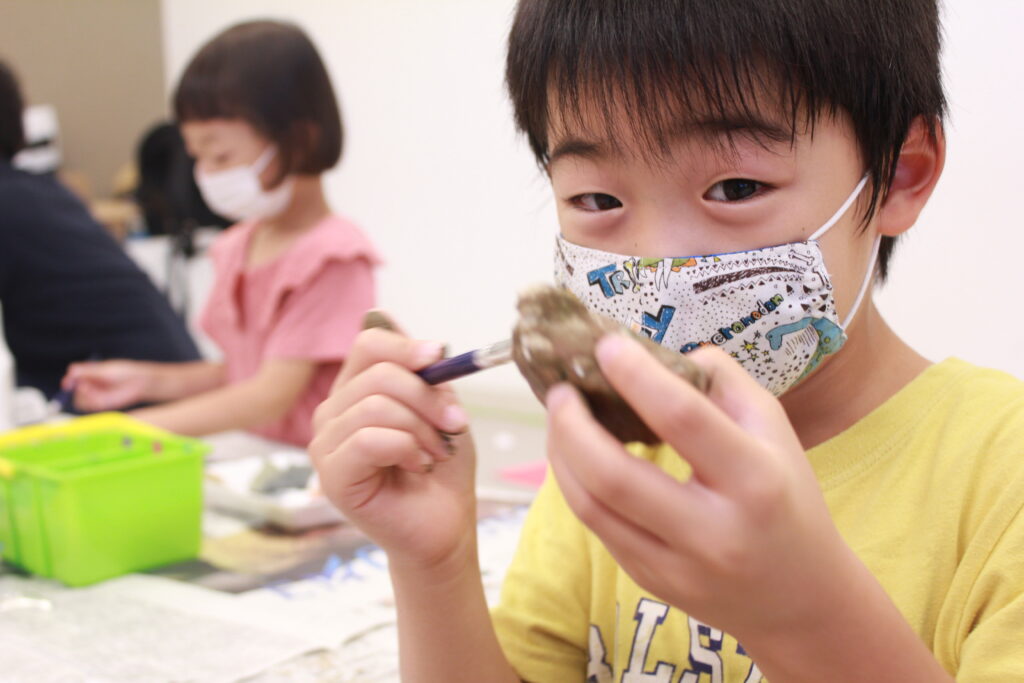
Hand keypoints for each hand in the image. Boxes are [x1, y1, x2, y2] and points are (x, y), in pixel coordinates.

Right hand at [63, 360, 154, 411]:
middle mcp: (89, 385)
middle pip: (74, 391)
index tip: (67, 383)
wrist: (137, 382)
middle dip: (77, 390)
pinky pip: (90, 406)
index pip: (72, 378)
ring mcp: (94, 395)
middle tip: (84, 386)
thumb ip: (87, 371)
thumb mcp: (104, 370)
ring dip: (83, 397)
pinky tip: (98, 396)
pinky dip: (91, 402)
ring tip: (92, 390)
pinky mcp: (101, 403)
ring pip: (80, 401)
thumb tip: (70, 370)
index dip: (68, 381)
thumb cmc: (122, 372)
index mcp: (88, 373)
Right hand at [309, 321, 476, 570]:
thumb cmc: (442, 470)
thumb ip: (426, 376)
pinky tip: (417, 466)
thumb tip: (417, 336)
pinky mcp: (331, 475)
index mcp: (357, 391)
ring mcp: (326, 444)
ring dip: (421, 428)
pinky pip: (369, 439)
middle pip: (378, 374)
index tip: (441, 356)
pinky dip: (405, 448)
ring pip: (376, 406)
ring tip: (436, 451)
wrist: (445, 525)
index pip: (368, 345)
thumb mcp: (441, 410)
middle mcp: (333, 413)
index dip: (405, 345)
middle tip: (456, 423)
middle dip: (427, 396)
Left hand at [544, 332, 853, 642]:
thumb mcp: (775, 431)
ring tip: (559, 418)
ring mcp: (677, 566)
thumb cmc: (787, 499)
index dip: (636, 375)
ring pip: (592, 507)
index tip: (606, 345)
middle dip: (572, 425)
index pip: (683, 419)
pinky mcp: (651, 582)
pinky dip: (577, 485)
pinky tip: (575, 456)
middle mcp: (714, 531)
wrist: (801, 601)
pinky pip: (599, 528)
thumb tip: (658, 353)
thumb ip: (724, 382)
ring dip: (562, 455)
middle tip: (560, 389)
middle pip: (614, 474)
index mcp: (755, 481)